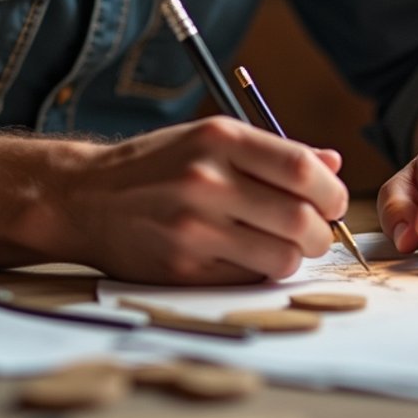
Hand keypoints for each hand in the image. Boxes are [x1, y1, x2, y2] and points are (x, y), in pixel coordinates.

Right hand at [52, 116, 347, 284]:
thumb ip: (273, 152)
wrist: (85, 197)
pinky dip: (261, 272)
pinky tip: (248, 256)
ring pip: (282, 256)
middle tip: (315, 232)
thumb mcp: (209, 138)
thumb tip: (332, 164)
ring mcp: (194, 228)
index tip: (331, 200)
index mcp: (219, 139)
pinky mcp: (183, 268)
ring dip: (295, 257)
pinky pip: (249, 279)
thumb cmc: (157, 165)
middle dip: (321, 232)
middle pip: (300, 218)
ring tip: (282, 246)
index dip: (330, 191)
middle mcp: (207, 180)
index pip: (301, 169)